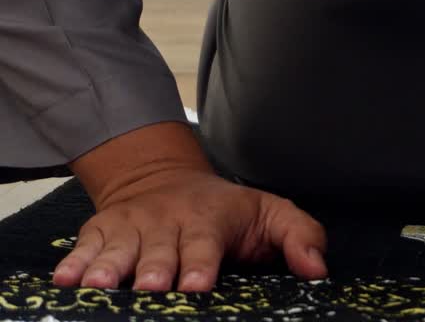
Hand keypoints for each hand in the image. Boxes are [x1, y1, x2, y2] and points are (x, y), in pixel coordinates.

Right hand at [52, 167, 326, 291]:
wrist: (164, 179)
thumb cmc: (225, 210)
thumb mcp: (271, 213)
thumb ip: (301, 237)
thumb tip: (318, 270)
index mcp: (210, 220)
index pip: (205, 244)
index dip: (200, 264)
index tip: (197, 284)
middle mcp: (167, 222)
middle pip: (159, 250)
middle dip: (156, 269)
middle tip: (153, 287)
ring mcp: (131, 227)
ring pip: (119, 250)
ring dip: (109, 268)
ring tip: (100, 287)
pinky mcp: (101, 232)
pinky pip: (84, 249)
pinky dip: (73, 264)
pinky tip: (65, 281)